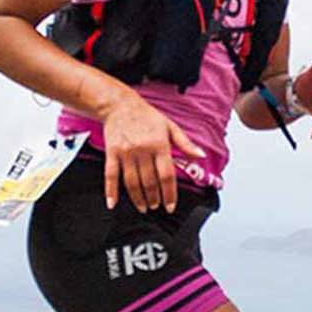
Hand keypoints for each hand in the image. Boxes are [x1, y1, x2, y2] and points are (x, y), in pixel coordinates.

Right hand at [101, 94, 203, 212]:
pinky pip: (111, 176)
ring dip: (138, 198)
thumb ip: (186, 144)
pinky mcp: (111, 153)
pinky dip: (111, 191)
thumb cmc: (147, 116)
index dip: (169, 194)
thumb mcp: (170, 127)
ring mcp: (126, 153)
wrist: (120, 105)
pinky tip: (113, 203)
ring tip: (144, 207)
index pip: (167, 175)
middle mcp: (143, 150)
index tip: (170, 206)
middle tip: (156, 206)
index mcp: (159, 144)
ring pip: (132, 182)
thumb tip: (201, 155)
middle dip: (154, 198)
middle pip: (150, 182)